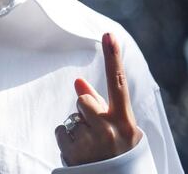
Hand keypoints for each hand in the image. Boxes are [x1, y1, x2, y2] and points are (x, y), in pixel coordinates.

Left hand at [54, 32, 142, 165]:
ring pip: (72, 116)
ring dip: (78, 128)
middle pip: (84, 100)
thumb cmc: (119, 154)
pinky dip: (68, 141)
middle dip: (86, 110)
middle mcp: (110, 131)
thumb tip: (77, 82)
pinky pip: (62, 131)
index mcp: (125, 122)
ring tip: (91, 147)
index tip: (108, 35)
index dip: (113, 58)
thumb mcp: (118, 129)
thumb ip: (100, 104)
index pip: (118, 84)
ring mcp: (91, 143)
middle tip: (97, 132)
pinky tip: (81, 153)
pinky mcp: (73, 153)